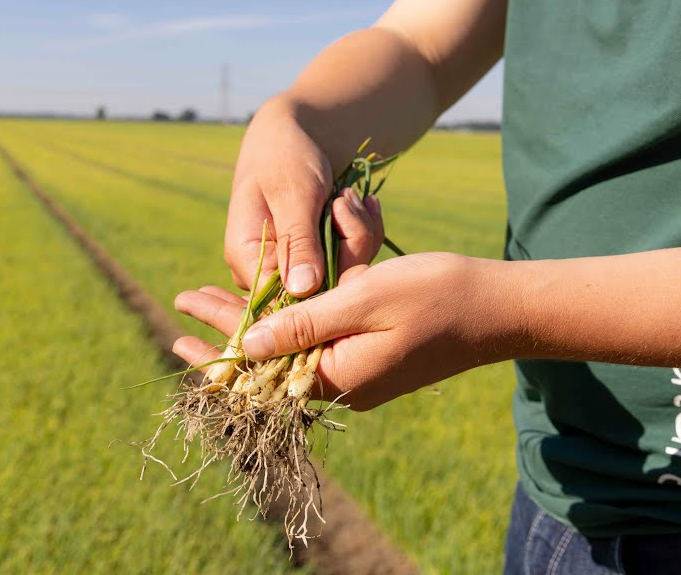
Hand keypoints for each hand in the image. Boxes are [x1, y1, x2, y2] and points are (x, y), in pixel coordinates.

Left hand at [175, 252, 522, 410]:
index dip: (220, 346)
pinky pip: (322, 340)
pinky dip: (297, 317)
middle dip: (231, 326)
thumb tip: (250, 344)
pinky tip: (277, 298)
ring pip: (296, 345)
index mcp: (338, 376)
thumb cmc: (436, 296)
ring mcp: (362, 373)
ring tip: (220, 298)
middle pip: (272, 357)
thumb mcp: (362, 300)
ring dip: (263, 317)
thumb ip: (304, 323)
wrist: (501, 310)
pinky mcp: (375, 358)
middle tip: (186, 301)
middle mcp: (346, 384)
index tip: (179, 329)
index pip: (263, 368)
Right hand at [226, 107, 377, 296]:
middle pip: (319, 291)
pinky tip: (363, 204)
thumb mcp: (293, 193)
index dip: (325, 279)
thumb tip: (301, 292)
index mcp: (245, 258)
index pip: (285, 299)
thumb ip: (297, 242)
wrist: (294, 134)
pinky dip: (361, 233)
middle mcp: (264, 273)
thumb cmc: (284, 155)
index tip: (343, 225)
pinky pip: (348, 264)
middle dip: (348, 247)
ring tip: (354, 196)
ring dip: (358, 235)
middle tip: (351, 201)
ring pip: (340, 278)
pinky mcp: (314, 262)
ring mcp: (291, 269)